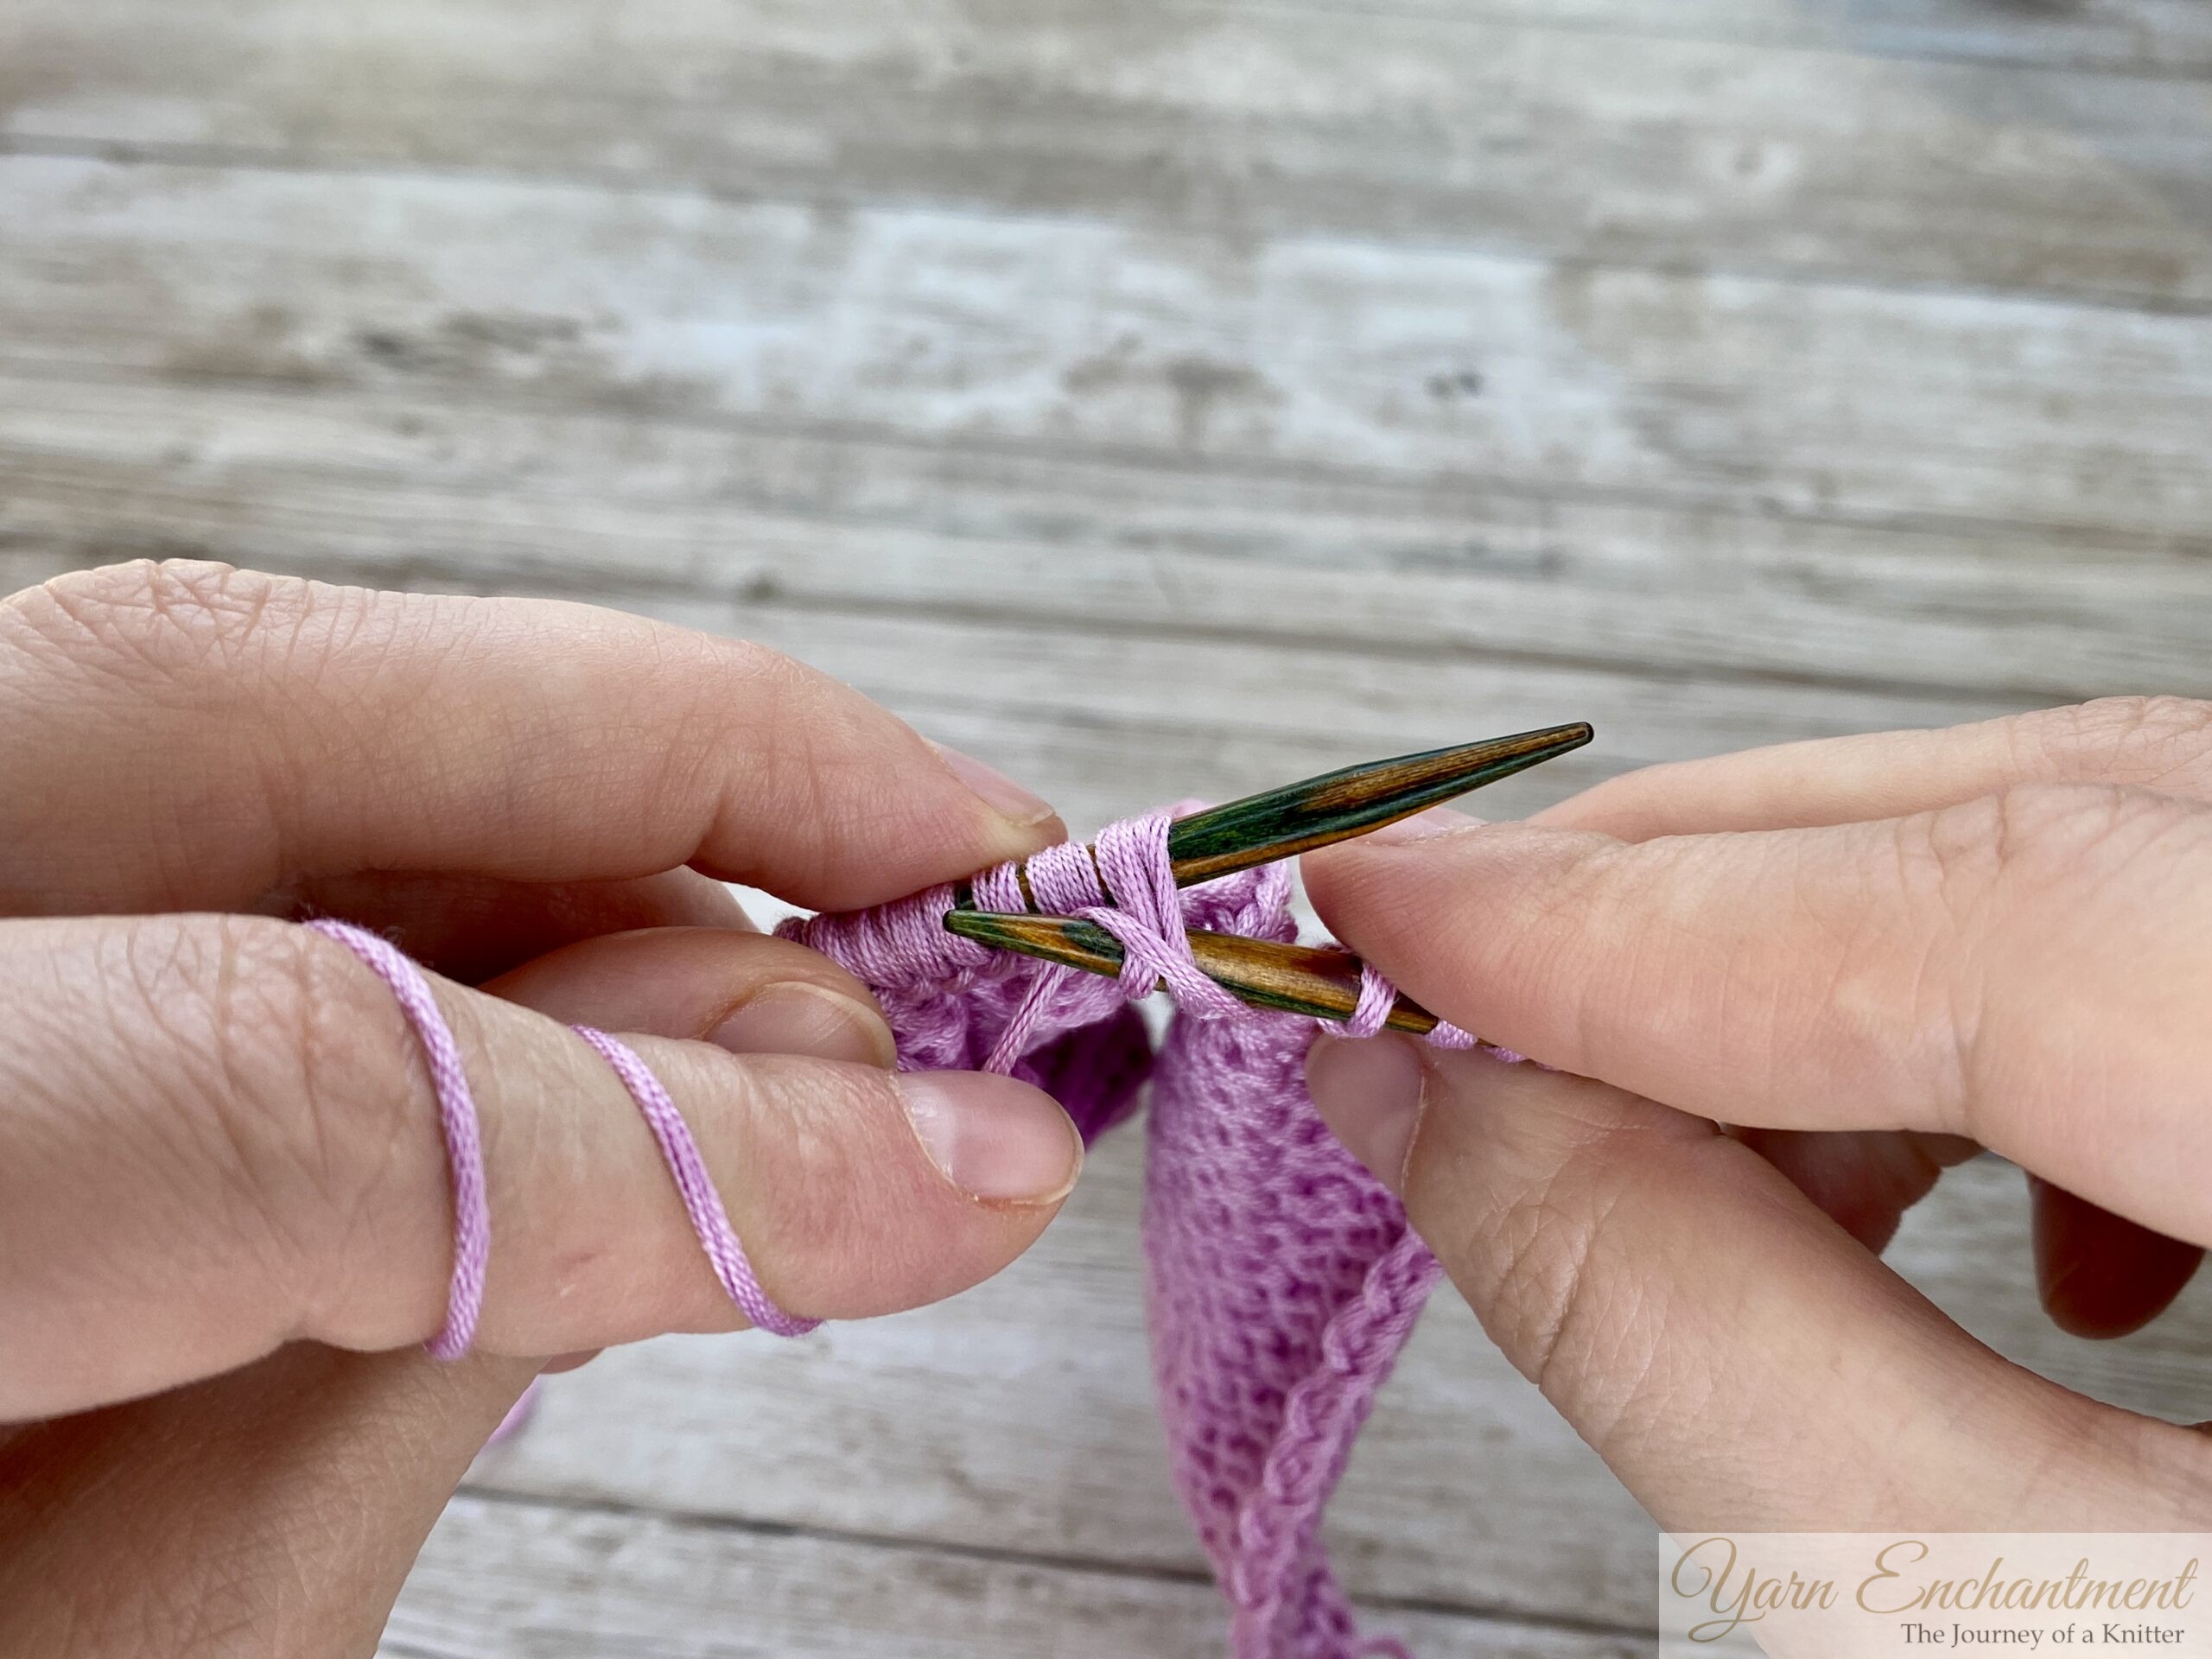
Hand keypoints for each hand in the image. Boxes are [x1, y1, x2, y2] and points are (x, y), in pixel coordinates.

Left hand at [0, 562, 1081, 1653]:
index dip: (683, 1130)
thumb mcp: (128, 1650)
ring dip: (592, 811)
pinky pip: (203, 770)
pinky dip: (460, 856)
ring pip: (235, 686)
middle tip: (965, 882)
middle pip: (239, 693)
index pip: (269, 1078)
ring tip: (813, 975)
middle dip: (684, 764)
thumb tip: (821, 1110)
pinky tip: (611, 987)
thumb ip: (446, 1355)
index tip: (974, 1171)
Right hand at [1301, 698, 2211, 1528]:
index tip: (1381, 920)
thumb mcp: (2009, 1637)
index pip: (2005, 909)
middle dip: (1697, 897)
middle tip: (1445, 961)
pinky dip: (1997, 1020)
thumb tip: (1449, 1122)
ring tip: (1652, 1126)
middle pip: (2058, 823)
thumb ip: (1726, 1365)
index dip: (1637, 920)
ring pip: (2111, 845)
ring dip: (1828, 962)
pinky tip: (1943, 1192)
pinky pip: (2186, 930)